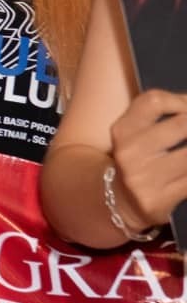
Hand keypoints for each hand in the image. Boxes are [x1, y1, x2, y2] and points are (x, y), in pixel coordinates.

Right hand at [107, 89, 186, 232]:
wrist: (120, 201)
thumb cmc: (140, 161)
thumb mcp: (137, 133)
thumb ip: (163, 114)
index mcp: (123, 130)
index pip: (155, 101)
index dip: (182, 100)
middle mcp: (129, 152)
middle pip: (181, 124)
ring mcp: (143, 178)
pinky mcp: (158, 200)